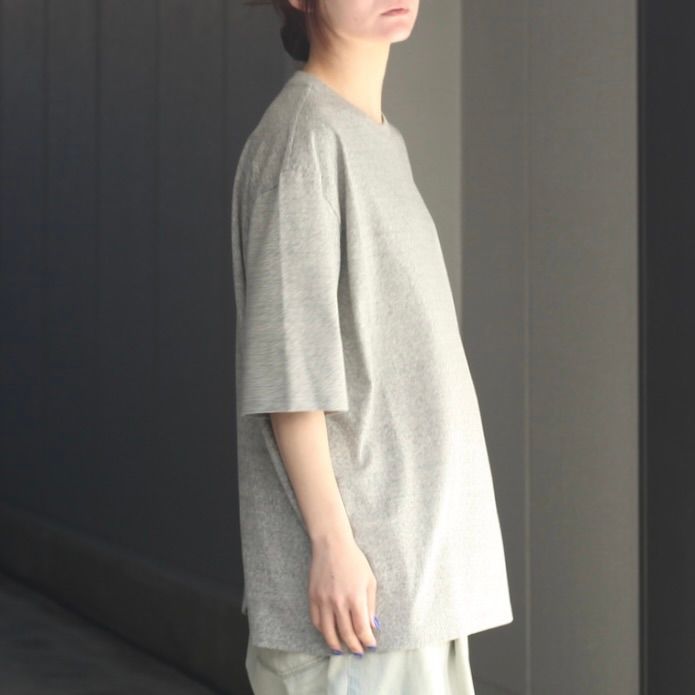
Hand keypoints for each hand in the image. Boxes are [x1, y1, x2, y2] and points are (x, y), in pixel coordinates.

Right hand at [308, 533, 378, 654]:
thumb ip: (371, 605)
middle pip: (346, 634)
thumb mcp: (370, 580)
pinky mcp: (313, 597)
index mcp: (355, 598)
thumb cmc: (354, 560)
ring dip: (336, 644)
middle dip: (354, 646)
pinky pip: (316, 621)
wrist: (331, 545)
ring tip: (342, 650)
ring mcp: (324, 601)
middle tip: (358, 652)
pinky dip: (322, 631)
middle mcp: (338, 602)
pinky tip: (328, 633)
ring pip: (328, 632)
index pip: (361, 629)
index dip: (367, 641)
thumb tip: (371, 625)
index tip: (370, 646)